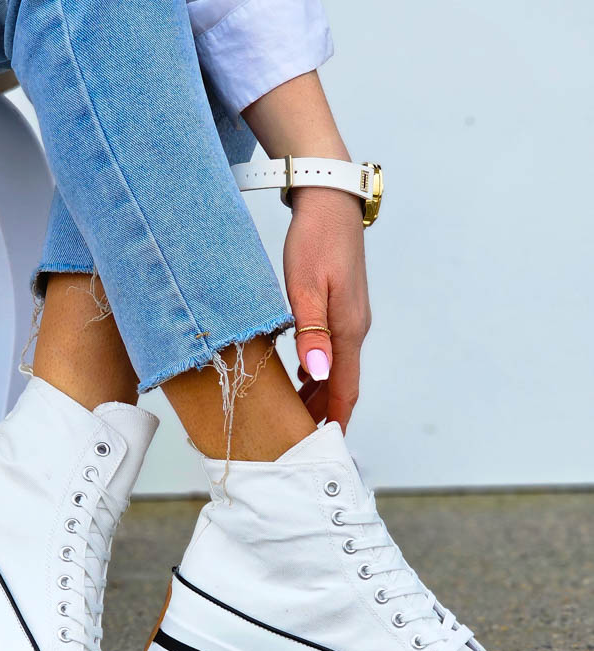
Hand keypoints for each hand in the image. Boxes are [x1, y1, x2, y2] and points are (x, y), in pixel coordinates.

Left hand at [283, 185, 370, 431]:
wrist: (329, 201)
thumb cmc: (314, 241)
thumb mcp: (305, 288)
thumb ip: (311, 333)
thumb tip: (316, 374)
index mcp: (348, 330)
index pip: (345, 388)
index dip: (335, 419)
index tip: (324, 448)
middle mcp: (354, 328)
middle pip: (342, 383)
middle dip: (324, 413)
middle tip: (300, 439)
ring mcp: (350, 317)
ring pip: (337, 367)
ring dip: (319, 393)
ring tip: (295, 415)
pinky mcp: (342, 306)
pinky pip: (333, 350)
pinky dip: (318, 371)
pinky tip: (299, 375)